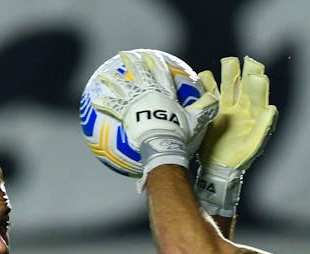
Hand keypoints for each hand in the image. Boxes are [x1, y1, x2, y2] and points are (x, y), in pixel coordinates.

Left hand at [92, 49, 218, 178]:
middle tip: (125, 55)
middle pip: (139, 74)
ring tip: (103, 74)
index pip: (160, 74)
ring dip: (112, 80)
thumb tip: (216, 101)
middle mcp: (149, 94)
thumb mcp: (195, 121)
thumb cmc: (180, 133)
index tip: (149, 55)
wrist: (163, 141)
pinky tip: (93, 99)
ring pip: (122, 87)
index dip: (155, 63)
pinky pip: (111, 106)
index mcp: (165, 94)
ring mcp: (136, 102)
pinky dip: (103, 102)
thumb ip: (204, 109)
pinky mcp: (126, 113)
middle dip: (132, 63)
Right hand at [195, 56, 278, 215]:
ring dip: (227, 74)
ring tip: (227, 62)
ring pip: (227, 86)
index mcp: (255, 115)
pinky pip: (210, 93)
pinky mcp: (211, 111)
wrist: (217, 167)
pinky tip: (205, 75)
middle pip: (243, 86)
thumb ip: (263, 128)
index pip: (258, 96)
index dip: (257, 86)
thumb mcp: (253, 146)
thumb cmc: (239, 158)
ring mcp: (226, 108)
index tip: (255, 75)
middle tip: (245, 59)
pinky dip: (207, 84)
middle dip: (243, 73)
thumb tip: (272, 109)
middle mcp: (242, 108)